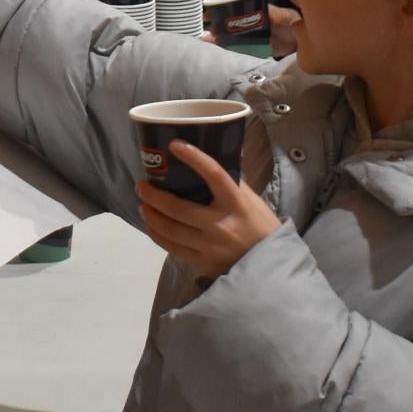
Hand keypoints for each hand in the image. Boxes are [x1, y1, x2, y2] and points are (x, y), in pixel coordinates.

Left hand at [134, 141, 279, 278]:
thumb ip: (231, 181)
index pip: (213, 174)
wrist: (271, 266)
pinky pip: (172, 248)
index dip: (194, 158)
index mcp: (236, 203)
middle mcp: (221, 224)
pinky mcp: (203, 263)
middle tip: (142, 186)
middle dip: (153, 195)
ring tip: (144, 205)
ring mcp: (210, 246)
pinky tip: (152, 226)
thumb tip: (217, 152)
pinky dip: (158, 235)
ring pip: (170, 230)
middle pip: (177, 208)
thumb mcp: (251, 200)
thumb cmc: (260, 227)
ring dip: (151, 215)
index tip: (174, 145)